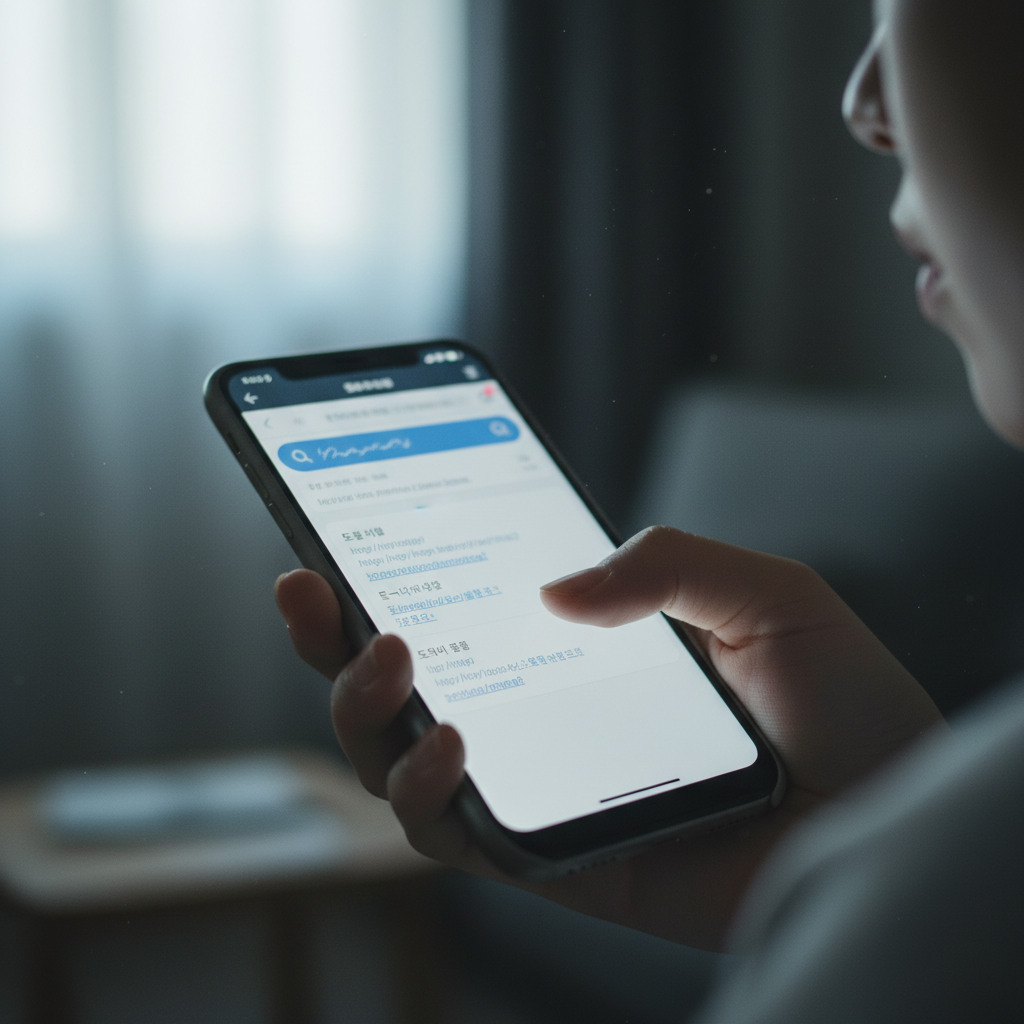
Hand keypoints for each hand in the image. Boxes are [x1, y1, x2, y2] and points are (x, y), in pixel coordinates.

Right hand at [275, 527, 943, 949]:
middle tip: (324, 593)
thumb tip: (554, 588)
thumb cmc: (841, 703)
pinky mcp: (553, 860)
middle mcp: (540, 718)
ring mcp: (538, 788)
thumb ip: (665, 563)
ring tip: (394, 658)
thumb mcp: (763, 591)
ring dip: (364, 712)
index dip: (385, 580)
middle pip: (402, 691)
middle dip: (336, 643)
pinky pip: (455, 838)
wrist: (891, 811)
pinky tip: (448, 738)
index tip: (334, 541)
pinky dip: (425, 791)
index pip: (460, 613)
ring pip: (399, 766)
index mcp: (577, 651)